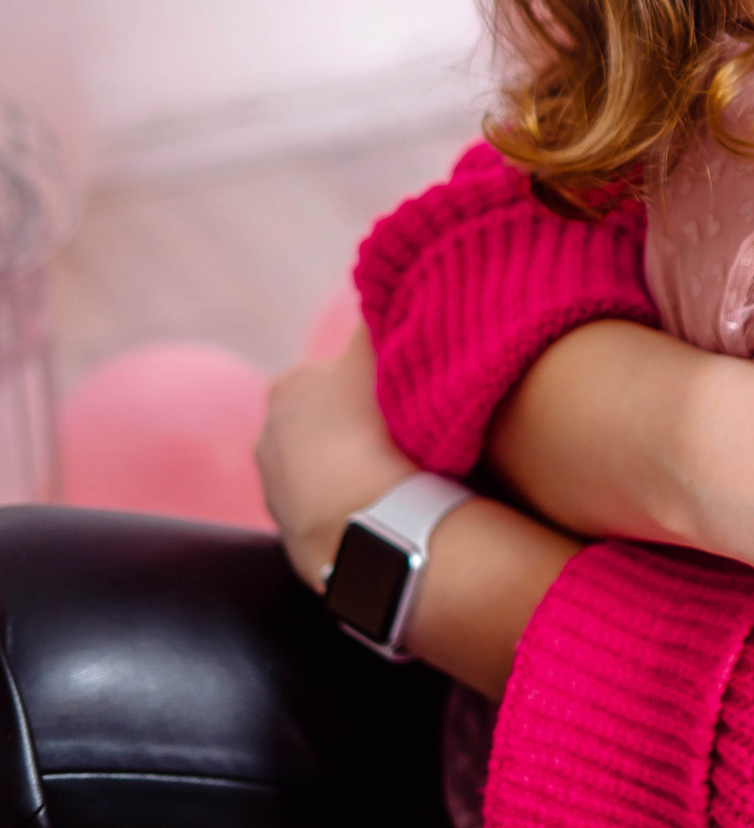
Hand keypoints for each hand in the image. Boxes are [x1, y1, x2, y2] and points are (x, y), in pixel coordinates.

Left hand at [256, 327, 415, 593]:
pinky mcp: (294, 539)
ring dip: (359, 466)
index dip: (375, 377)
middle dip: (361, 422)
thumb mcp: (376, 354)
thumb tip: (382, 291)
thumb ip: (374, 320)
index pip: (336, 369)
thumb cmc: (373, 429)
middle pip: (328, 418)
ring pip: (329, 466)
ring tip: (404, 472)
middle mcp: (268, 438)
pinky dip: (357, 504)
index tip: (408, 389)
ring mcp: (278, 493)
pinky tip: (389, 504)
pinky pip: (335, 508)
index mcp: (286, 389)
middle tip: (410, 429)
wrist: (367, 522)